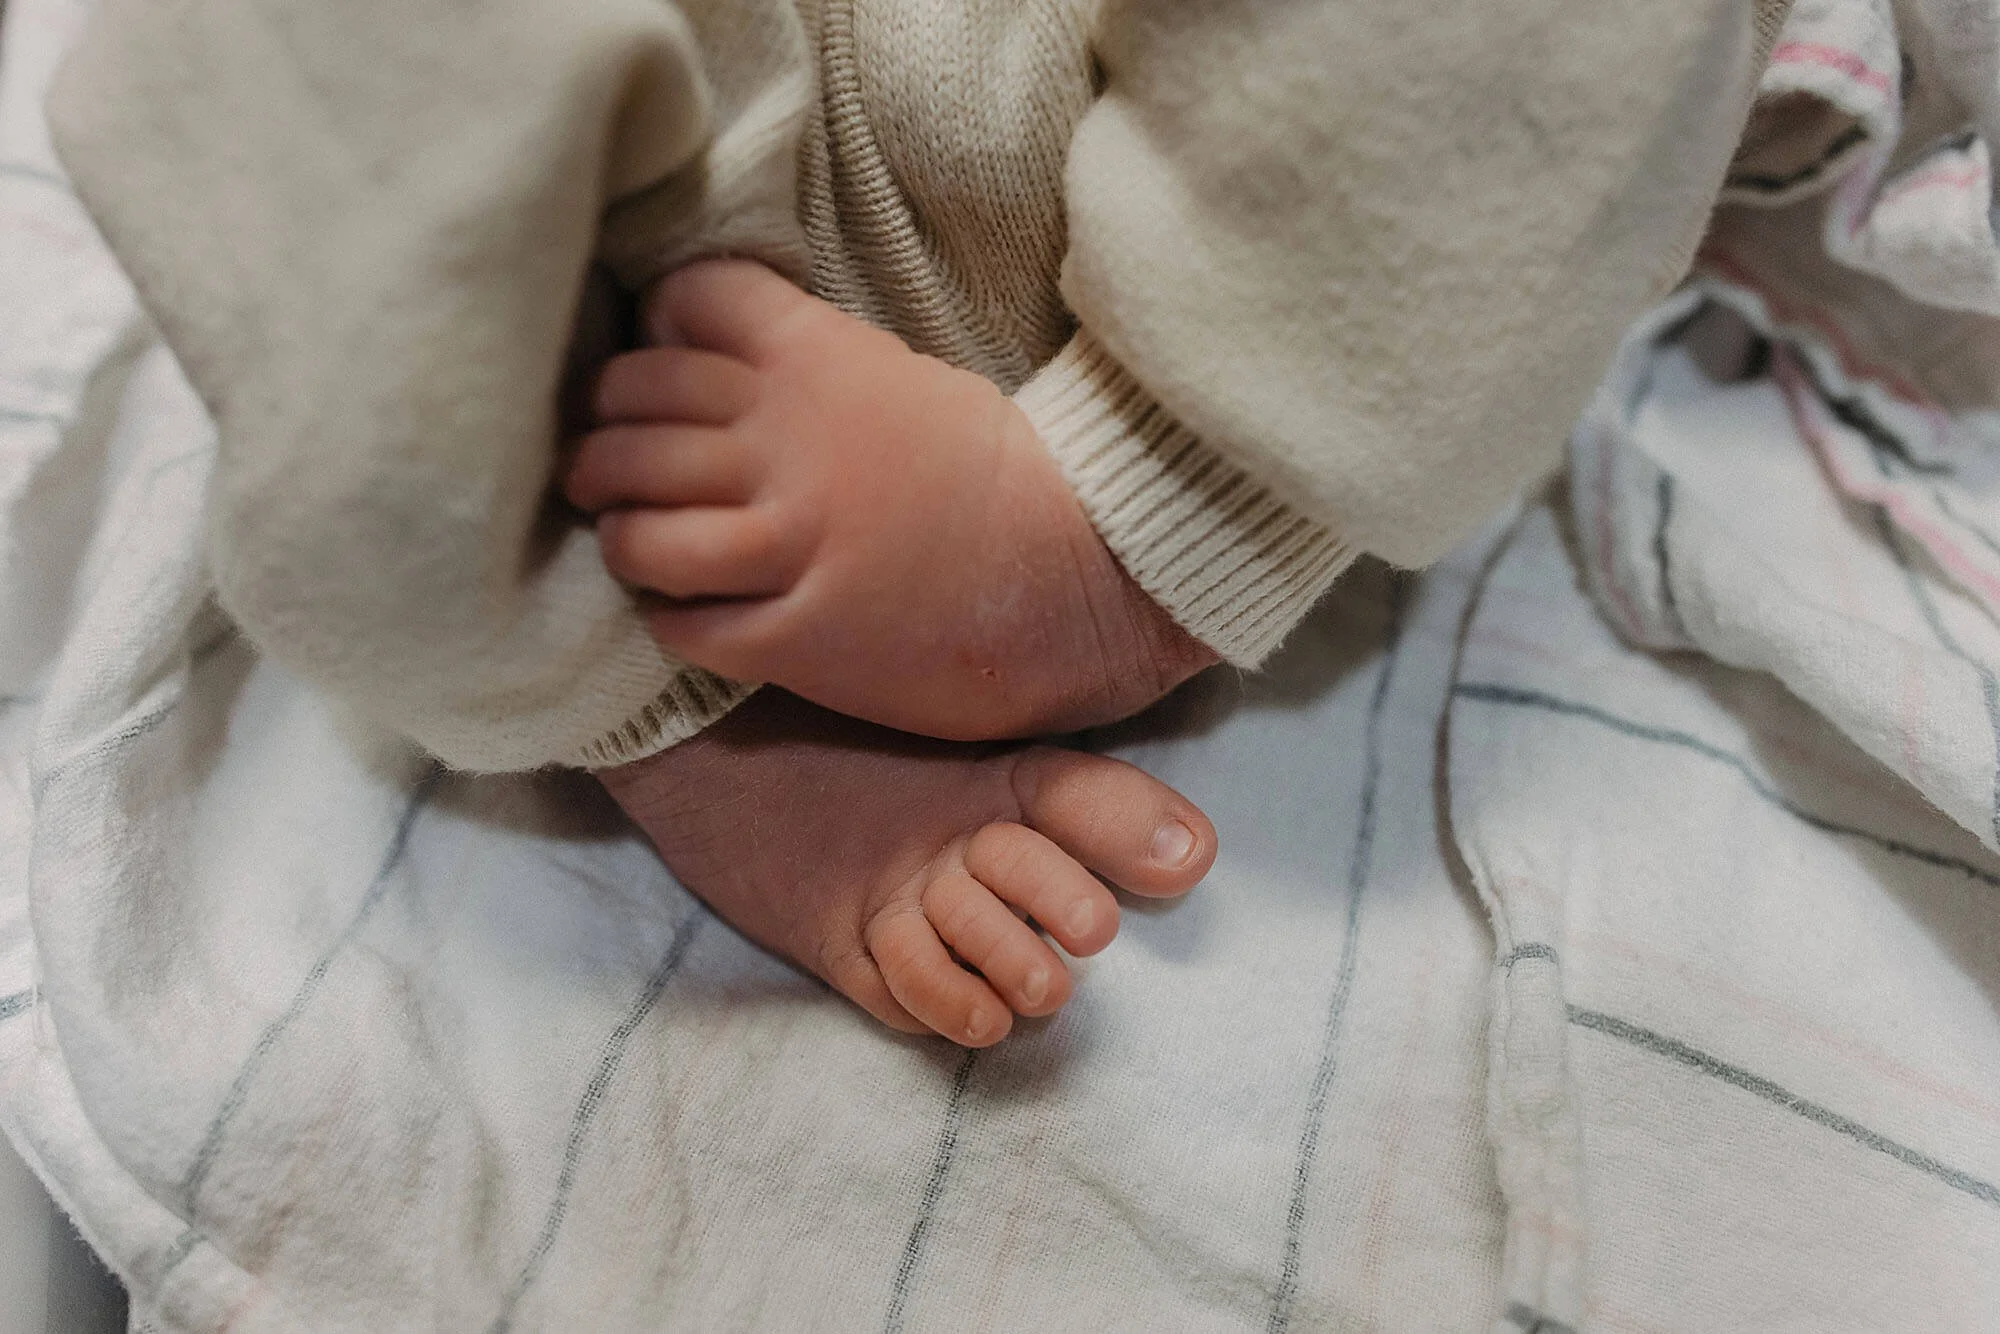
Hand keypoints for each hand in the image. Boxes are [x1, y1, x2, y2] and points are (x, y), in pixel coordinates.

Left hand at [564, 259, 1215, 741]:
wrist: (1082, 573)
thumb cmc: (993, 474)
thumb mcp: (895, 375)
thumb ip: (798, 362)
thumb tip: (697, 362)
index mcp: (814, 355)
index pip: (682, 307)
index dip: (653, 340)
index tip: (657, 379)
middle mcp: (785, 440)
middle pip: (632, 416)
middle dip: (601, 442)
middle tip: (606, 469)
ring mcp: (787, 542)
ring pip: (636, 530)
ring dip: (621, 535)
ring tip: (634, 543)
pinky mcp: (798, 636)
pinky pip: (682, 622)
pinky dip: (667, 615)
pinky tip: (685, 609)